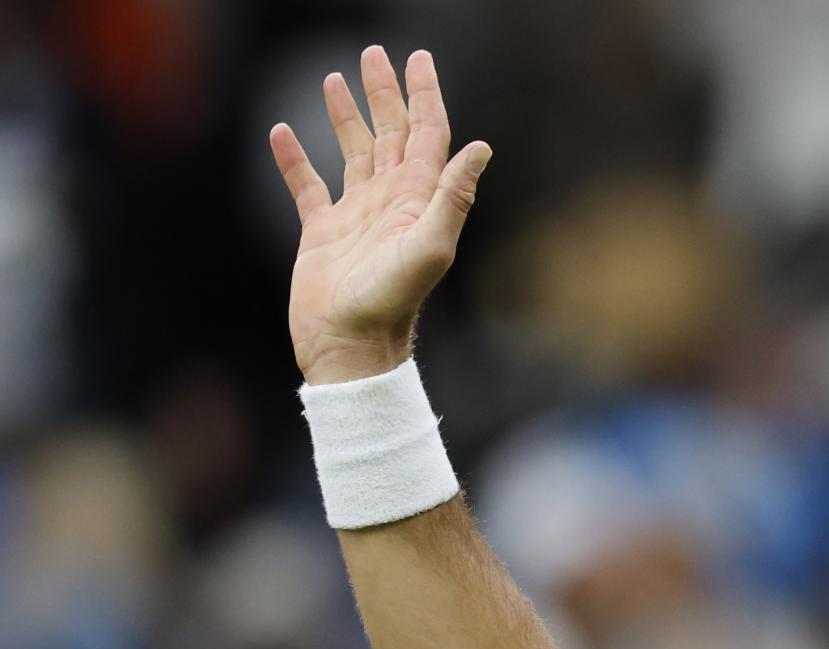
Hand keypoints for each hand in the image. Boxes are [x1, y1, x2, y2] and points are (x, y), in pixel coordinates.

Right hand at [269, 47, 490, 383]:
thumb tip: (480, 148)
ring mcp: (356, 217)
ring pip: (353, 153)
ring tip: (336, 80)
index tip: (418, 58)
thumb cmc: (390, 303)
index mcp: (416, 201)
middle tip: (376, 55)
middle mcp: (389, 203)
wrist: (351, 346)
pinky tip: (281, 132)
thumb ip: (452, 197)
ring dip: (347, 117)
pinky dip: (294, 159)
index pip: (427, 136)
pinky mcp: (322, 234)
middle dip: (385, 94)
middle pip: (392, 135)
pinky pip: (307, 187)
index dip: (424, 96)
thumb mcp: (428, 248)